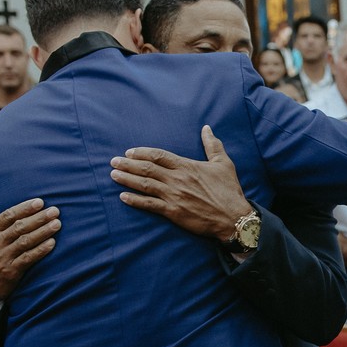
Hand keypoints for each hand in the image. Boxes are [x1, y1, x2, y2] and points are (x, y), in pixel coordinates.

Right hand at [0, 192, 59, 309]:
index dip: (24, 208)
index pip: (7, 216)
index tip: (40, 202)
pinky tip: (52, 243)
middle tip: (55, 211)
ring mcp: (2, 257)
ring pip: (25, 241)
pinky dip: (40, 250)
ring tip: (57, 224)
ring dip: (43, 232)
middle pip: (19, 227)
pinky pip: (28, 258)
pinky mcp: (10, 271)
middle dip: (39, 218)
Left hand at [111, 125, 251, 239]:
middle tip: (113, 161)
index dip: (142, 153)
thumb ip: (213, 145)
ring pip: (145, 184)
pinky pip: (149, 205)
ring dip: (127, 179)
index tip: (129, 152)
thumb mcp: (224, 163)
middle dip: (128, 164)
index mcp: (187, 166)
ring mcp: (174, 196)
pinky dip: (135, 200)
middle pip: (147, 168)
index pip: (159, 155)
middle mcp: (177, 179)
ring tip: (113, 175)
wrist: (233, 217)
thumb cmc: (229, 191)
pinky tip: (123, 197)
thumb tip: (206, 128)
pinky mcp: (174, 212)